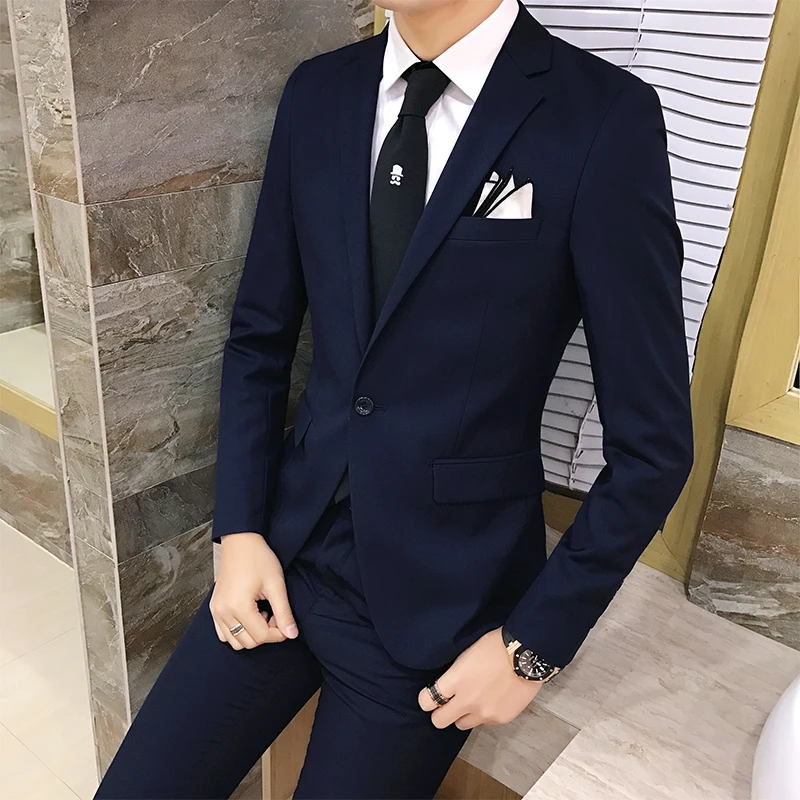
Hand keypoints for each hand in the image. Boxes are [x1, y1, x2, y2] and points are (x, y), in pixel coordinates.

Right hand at [209, 532, 298, 649]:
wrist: (240, 542)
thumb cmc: (258, 559)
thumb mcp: (276, 585)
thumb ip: (284, 612)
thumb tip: (292, 635)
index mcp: (238, 606)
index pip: (261, 636)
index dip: (278, 633)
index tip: (286, 623)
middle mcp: (223, 613)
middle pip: (248, 643)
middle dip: (265, 634)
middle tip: (275, 615)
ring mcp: (216, 612)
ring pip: (235, 642)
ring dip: (252, 635)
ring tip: (262, 614)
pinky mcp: (214, 608)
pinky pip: (224, 634)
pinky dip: (238, 632)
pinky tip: (250, 615)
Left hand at [417, 627, 543, 729]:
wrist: (528, 654)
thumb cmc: (496, 646)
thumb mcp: (467, 653)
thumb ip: (455, 674)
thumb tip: (448, 684)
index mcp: (456, 680)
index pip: (427, 701)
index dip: (425, 699)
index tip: (428, 696)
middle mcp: (467, 700)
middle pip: (439, 721)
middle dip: (440, 713)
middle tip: (446, 705)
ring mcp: (484, 713)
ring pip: (461, 725)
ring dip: (462, 715)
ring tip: (472, 702)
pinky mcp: (500, 719)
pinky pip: (484, 723)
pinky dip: (484, 715)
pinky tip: (491, 700)